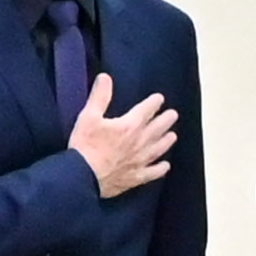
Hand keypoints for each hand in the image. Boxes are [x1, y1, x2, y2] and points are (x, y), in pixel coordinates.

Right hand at [67, 72, 181, 198]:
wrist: (82, 177)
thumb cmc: (85, 147)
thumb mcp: (88, 117)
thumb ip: (99, 97)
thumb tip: (105, 78)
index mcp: (130, 125)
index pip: (147, 109)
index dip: (154, 102)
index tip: (159, 98)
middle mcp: (140, 142)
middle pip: (158, 128)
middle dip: (166, 120)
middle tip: (173, 115)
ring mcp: (140, 160)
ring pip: (159, 148)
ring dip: (166, 141)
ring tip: (172, 135)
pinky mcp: (135, 177)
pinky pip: (153, 172)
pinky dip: (161, 168)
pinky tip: (165, 166)